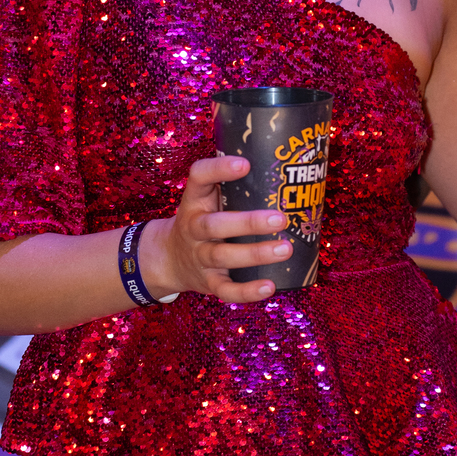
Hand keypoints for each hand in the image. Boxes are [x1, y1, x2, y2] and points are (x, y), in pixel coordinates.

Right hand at [138, 156, 290, 303]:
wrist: (170, 258)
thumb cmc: (203, 219)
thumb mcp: (208, 198)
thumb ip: (235, 185)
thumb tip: (287, 169)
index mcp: (194, 200)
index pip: (198, 177)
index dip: (218, 170)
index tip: (245, 164)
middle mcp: (193, 228)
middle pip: (215, 225)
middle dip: (248, 223)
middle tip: (280, 218)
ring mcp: (199, 256)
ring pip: (223, 256)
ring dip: (255, 254)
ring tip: (285, 249)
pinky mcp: (208, 282)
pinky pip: (226, 290)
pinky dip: (247, 291)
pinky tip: (270, 287)